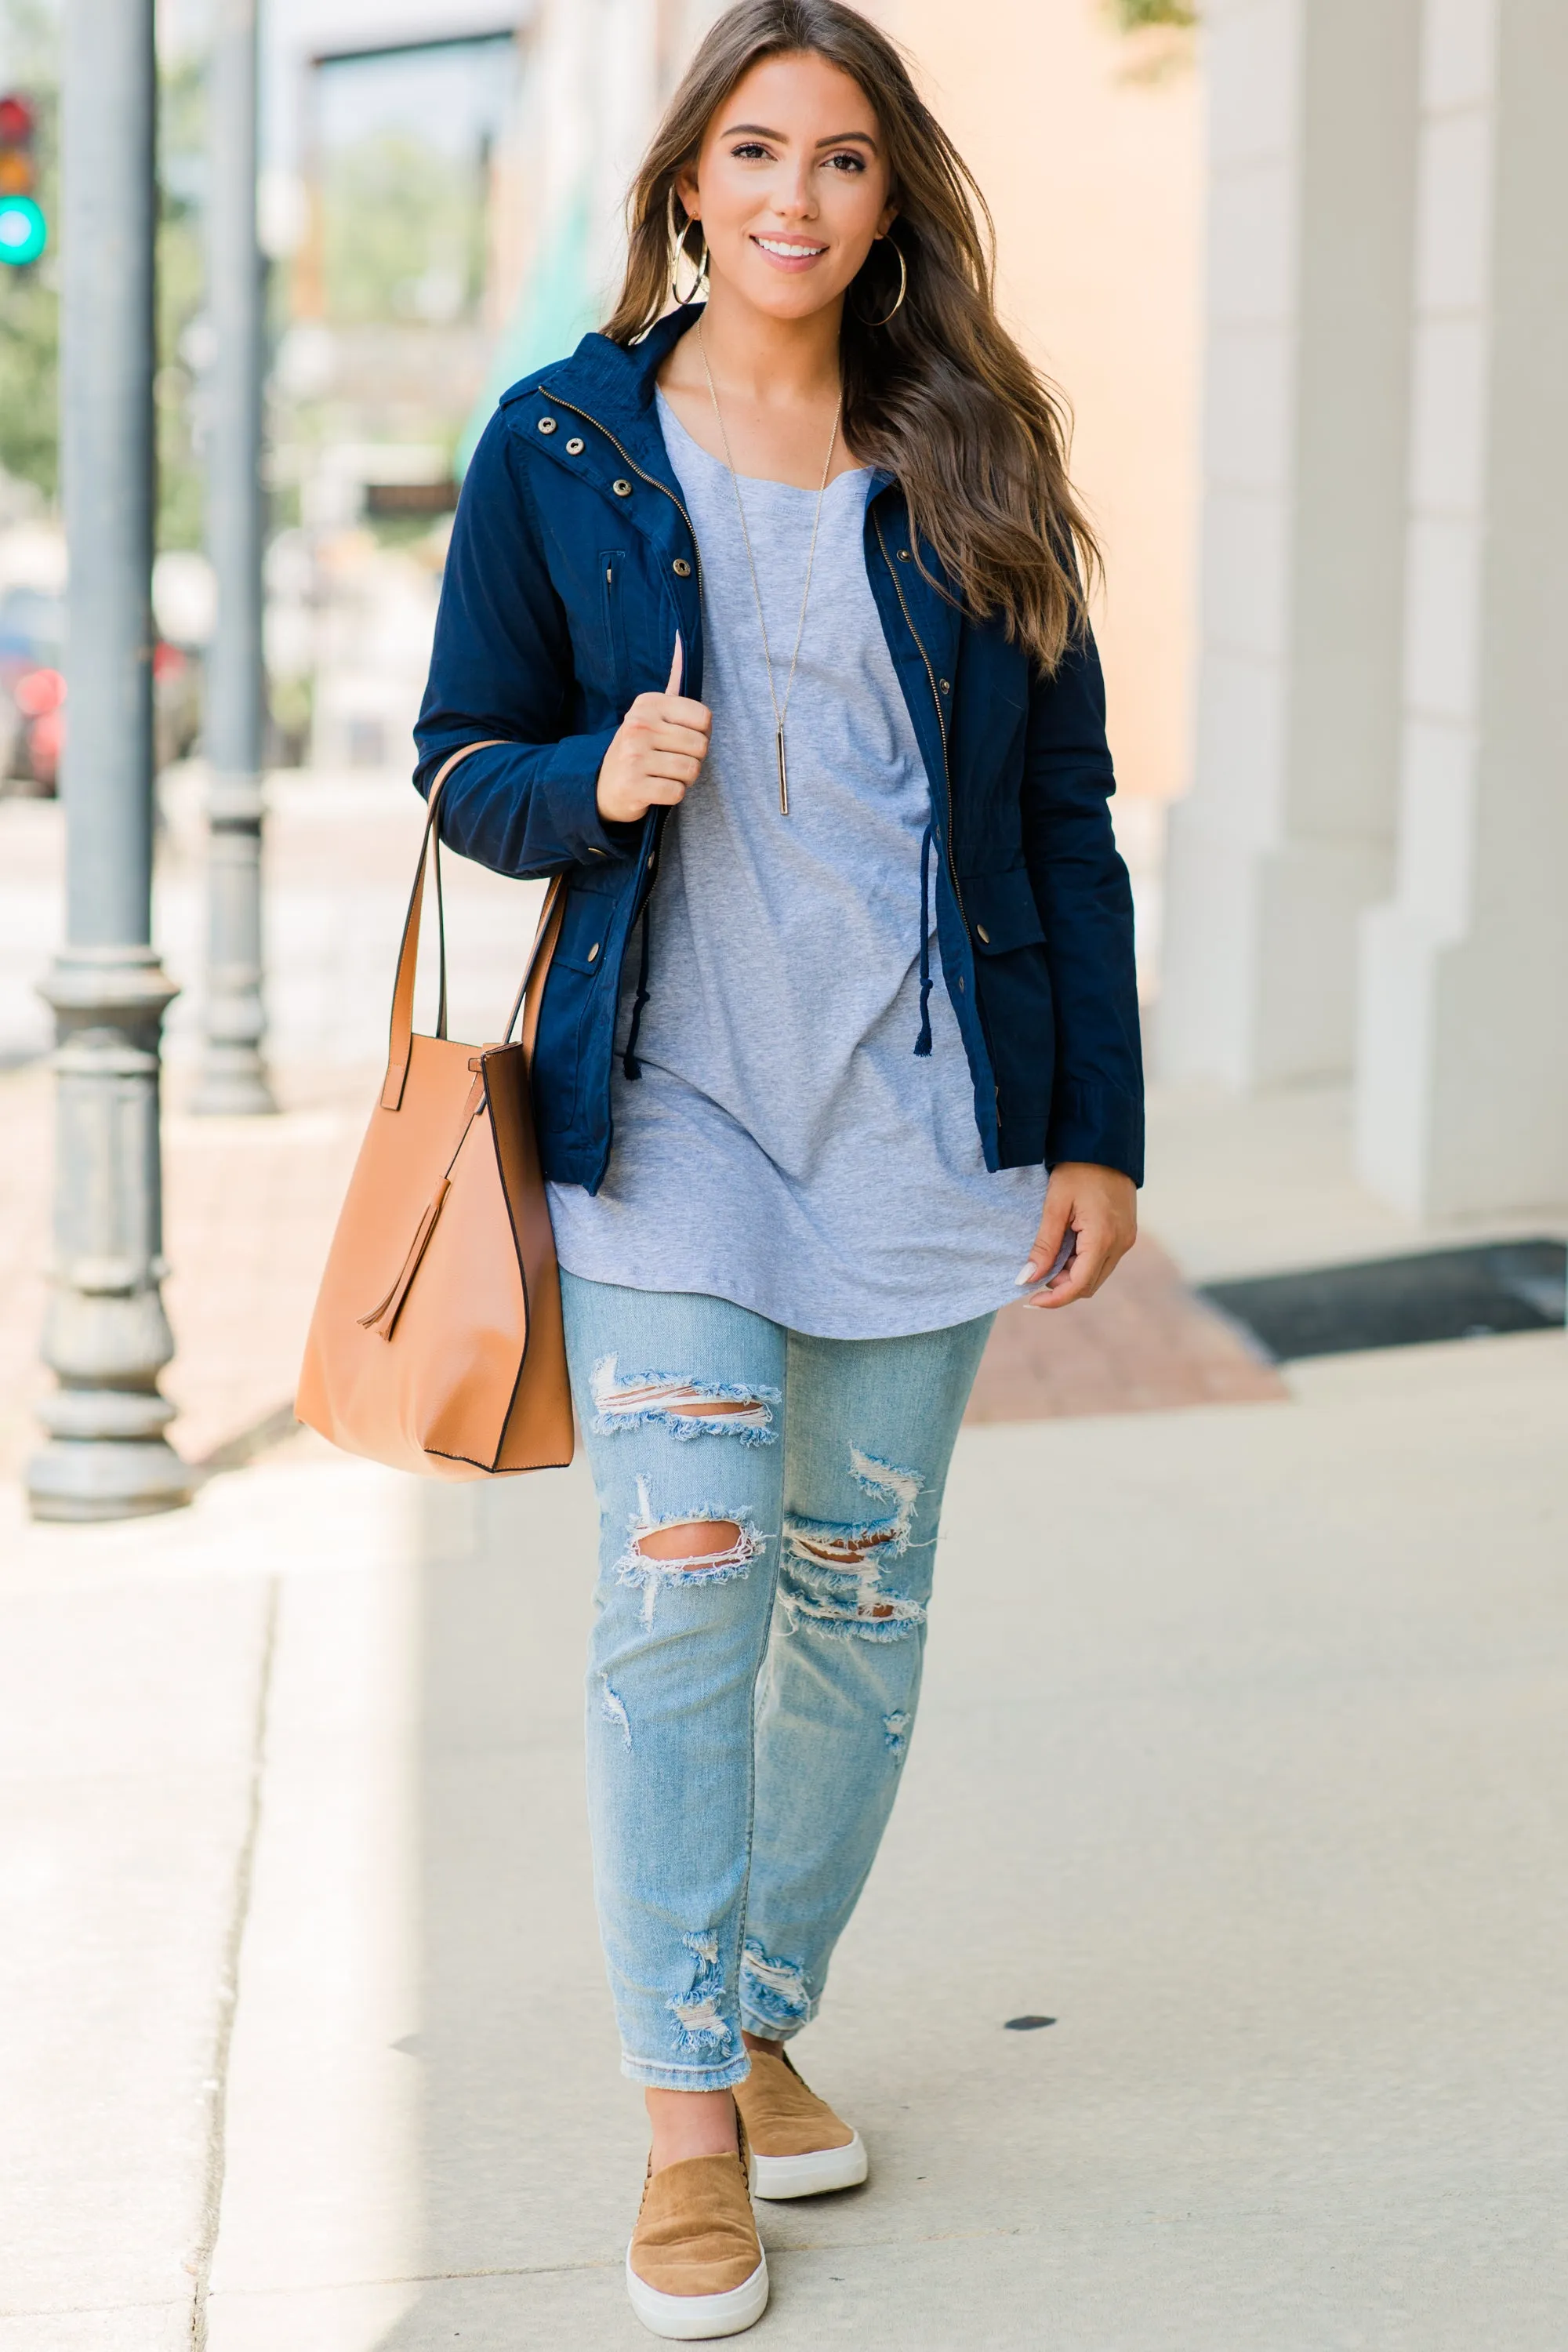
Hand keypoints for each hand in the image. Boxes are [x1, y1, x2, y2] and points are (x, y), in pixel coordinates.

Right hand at [596, 635, 711, 824]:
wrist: (602, 786)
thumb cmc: (638, 749)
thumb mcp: (651, 715)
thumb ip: (671, 686)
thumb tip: (679, 640)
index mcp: (647, 704)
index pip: (704, 718)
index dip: (702, 734)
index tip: (682, 739)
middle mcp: (638, 725)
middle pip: (701, 746)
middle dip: (694, 760)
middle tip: (672, 762)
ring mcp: (633, 756)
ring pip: (691, 771)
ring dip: (684, 779)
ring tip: (664, 775)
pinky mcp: (633, 786)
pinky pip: (677, 792)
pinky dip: (672, 796)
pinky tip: (655, 790)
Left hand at [1015, 1162, 1136, 1310]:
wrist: (1104, 1145)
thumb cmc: (1077, 1170)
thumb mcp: (1054, 1206)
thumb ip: (1044, 1245)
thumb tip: (1027, 1278)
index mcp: (1104, 1238)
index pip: (1079, 1285)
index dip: (1054, 1299)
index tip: (1030, 1301)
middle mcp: (1121, 1243)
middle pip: (1089, 1285)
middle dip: (1061, 1286)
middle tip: (1036, 1269)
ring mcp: (1126, 1239)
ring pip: (1097, 1274)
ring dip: (1071, 1273)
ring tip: (1050, 1252)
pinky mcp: (1126, 1233)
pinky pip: (1104, 1259)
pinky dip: (1082, 1261)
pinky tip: (1066, 1245)